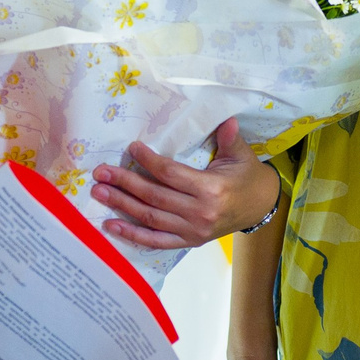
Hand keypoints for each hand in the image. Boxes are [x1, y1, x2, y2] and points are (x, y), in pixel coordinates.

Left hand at [91, 120, 279, 249]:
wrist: (260, 206)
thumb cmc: (247, 177)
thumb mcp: (242, 155)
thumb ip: (229, 138)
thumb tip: (225, 118)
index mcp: (212, 189)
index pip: (171, 174)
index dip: (148, 161)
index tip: (132, 149)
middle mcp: (200, 212)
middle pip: (155, 196)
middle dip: (125, 183)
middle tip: (101, 173)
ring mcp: (193, 230)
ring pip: (150, 217)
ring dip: (122, 205)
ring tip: (99, 192)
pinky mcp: (189, 241)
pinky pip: (156, 241)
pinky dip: (132, 235)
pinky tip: (111, 225)